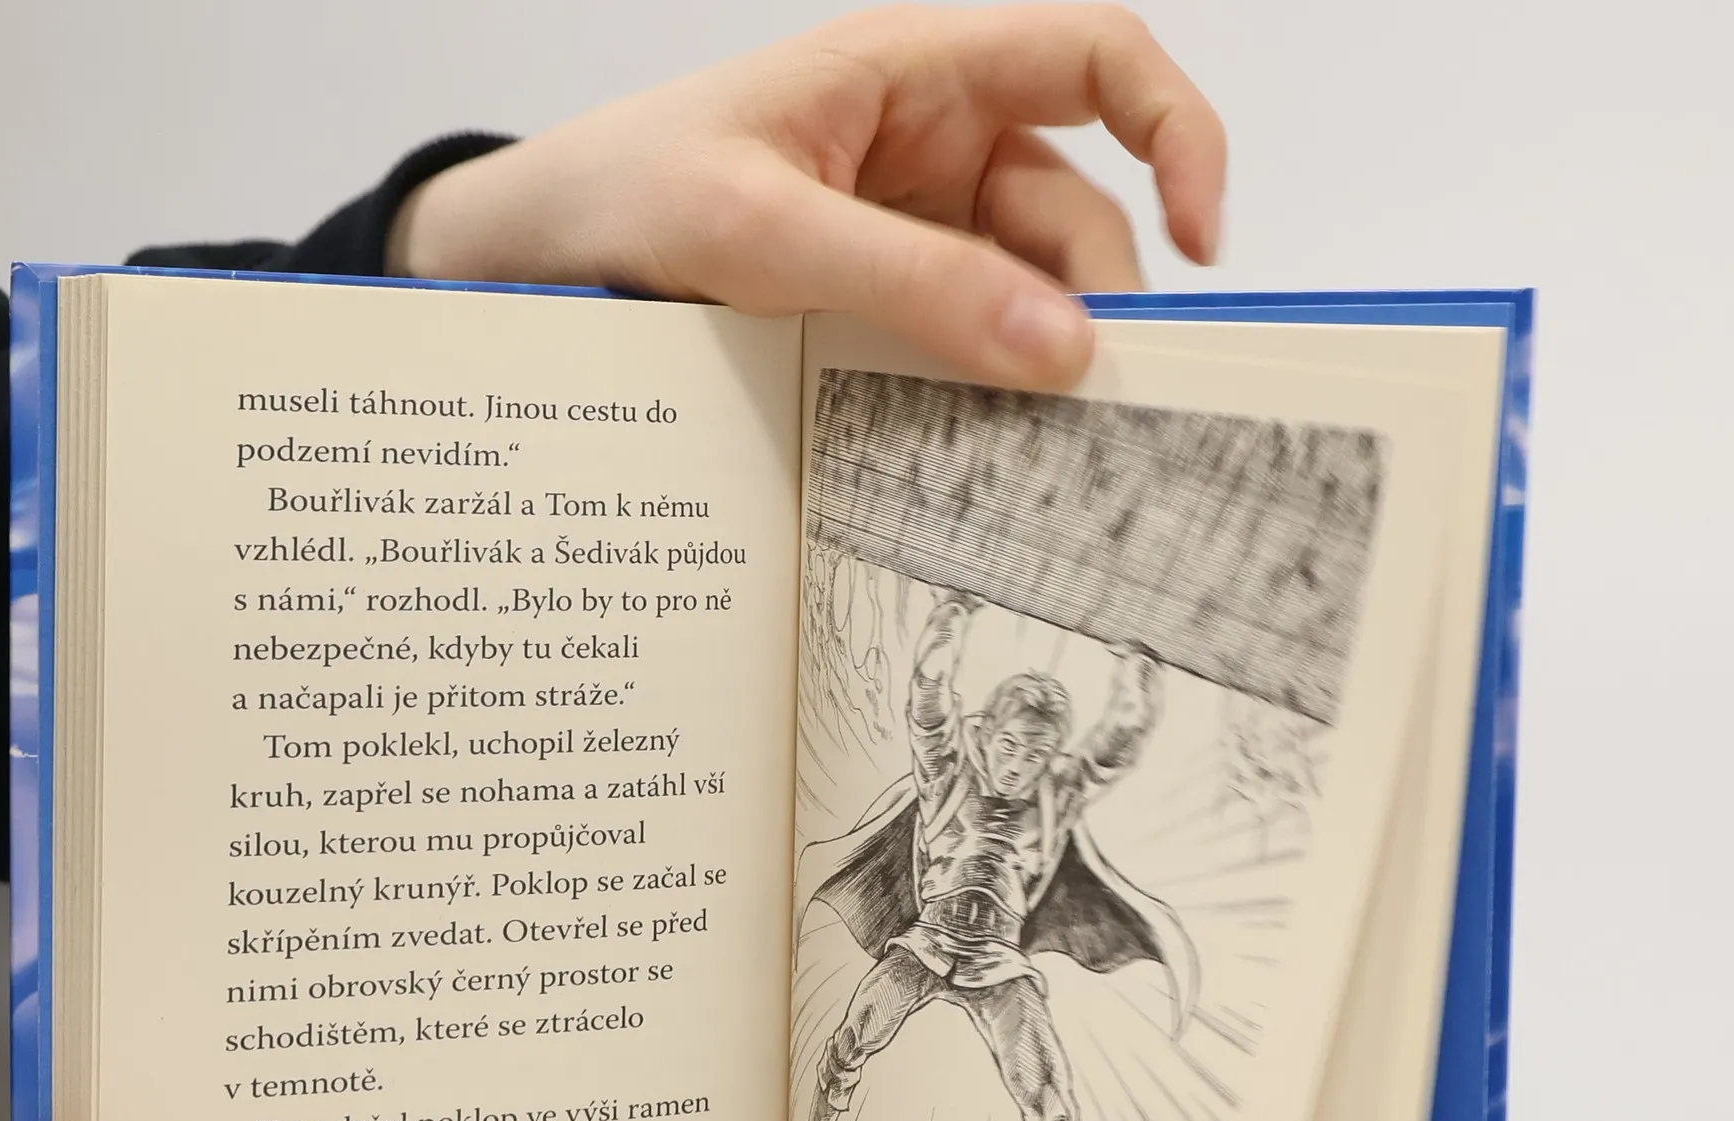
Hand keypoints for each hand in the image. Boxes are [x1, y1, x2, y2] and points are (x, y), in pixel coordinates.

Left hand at [389, 5, 1224, 390]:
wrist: (535, 255)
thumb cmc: (627, 191)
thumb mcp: (764, 231)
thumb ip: (914, 284)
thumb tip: (1059, 349)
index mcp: (918, 68)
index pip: (1099, 58)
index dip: (1177, 132)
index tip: (1201, 240)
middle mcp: (934, 140)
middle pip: (1075, 212)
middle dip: (1092, 302)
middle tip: (1090, 408)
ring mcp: (912, 224)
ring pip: (1025, 290)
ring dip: (1032, 359)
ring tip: (1024, 444)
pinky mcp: (882, 297)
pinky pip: (964, 336)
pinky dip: (978, 385)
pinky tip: (969, 440)